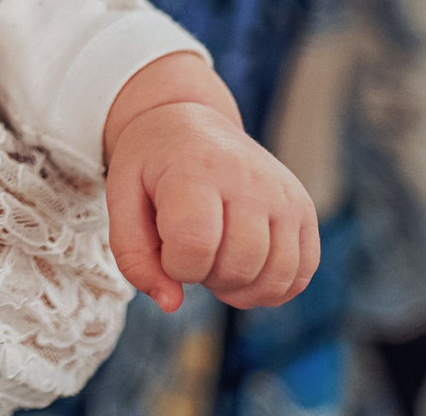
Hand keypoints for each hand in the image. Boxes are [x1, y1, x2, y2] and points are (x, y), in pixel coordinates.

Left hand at [102, 56, 317, 311]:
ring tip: (216, 259)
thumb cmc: (152, 163)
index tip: (165, 247)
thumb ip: (134, 255)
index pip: (195, 246)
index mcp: (197, 170)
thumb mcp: (121, 197)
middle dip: (206, 276)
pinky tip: (244, 268)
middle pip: (239, 267)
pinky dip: (271, 287)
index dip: (174, 265)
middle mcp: (249, 180)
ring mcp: (283, 195)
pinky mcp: (304, 209)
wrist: (191, 122)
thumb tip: (171, 303)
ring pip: (276, 277)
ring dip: (239, 288)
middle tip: (190, 250)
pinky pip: (301, 274)